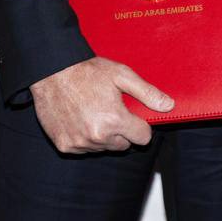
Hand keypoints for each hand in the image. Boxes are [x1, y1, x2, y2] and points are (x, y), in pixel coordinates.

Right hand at [30, 55, 172, 152]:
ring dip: (103, 136)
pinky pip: (84, 149)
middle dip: (122, 131)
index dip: (141, 126)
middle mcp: (97, 136)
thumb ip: (147, 93)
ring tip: (93, 112)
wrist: (51, 72)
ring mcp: (80, 143)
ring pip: (103, 148)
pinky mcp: (65, 146)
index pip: (143, 138)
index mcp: (115, 120)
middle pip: (124, 146)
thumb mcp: (122, 75)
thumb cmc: (87, 71)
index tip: (133, 116)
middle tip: (111, 110)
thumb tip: (169, 106)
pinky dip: (85, 138)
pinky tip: (80, 119)